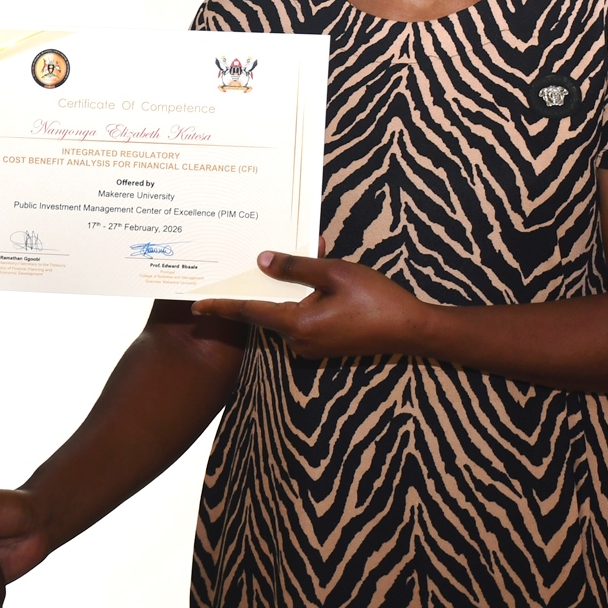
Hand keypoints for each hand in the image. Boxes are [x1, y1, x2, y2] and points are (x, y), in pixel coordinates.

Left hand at [192, 251, 429, 357]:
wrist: (412, 330)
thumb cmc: (376, 299)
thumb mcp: (334, 273)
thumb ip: (296, 267)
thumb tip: (262, 261)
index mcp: (297, 325)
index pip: (249, 312)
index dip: (221, 306)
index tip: (194, 303)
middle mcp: (298, 341)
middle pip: (263, 313)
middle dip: (249, 290)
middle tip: (228, 269)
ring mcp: (311, 346)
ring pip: (281, 315)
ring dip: (273, 294)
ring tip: (262, 267)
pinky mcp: (323, 344)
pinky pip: (297, 320)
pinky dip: (291, 301)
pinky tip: (294, 281)